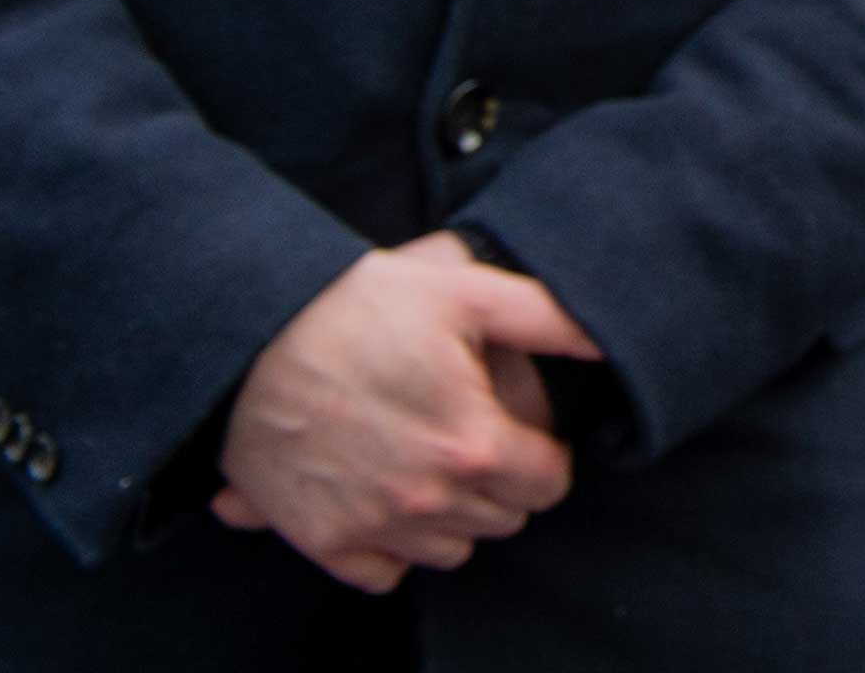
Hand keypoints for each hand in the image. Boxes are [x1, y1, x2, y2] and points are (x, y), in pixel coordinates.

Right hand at [214, 234, 594, 589]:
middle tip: (480, 441)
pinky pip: (384, 574)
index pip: (549, 484)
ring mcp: (372, 526)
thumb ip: (551, 319)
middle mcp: (426, 500)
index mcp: (472, 445)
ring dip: (455, 517)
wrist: (252, 338)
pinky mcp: (322, 540)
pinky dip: (394, 548)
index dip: (547, 456)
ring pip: (451, 550)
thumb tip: (612, 342)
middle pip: (504, 518)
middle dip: (505, 484)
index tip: (527, 435)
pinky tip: (388, 498)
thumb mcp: (467, 290)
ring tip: (437, 467)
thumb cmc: (362, 306)